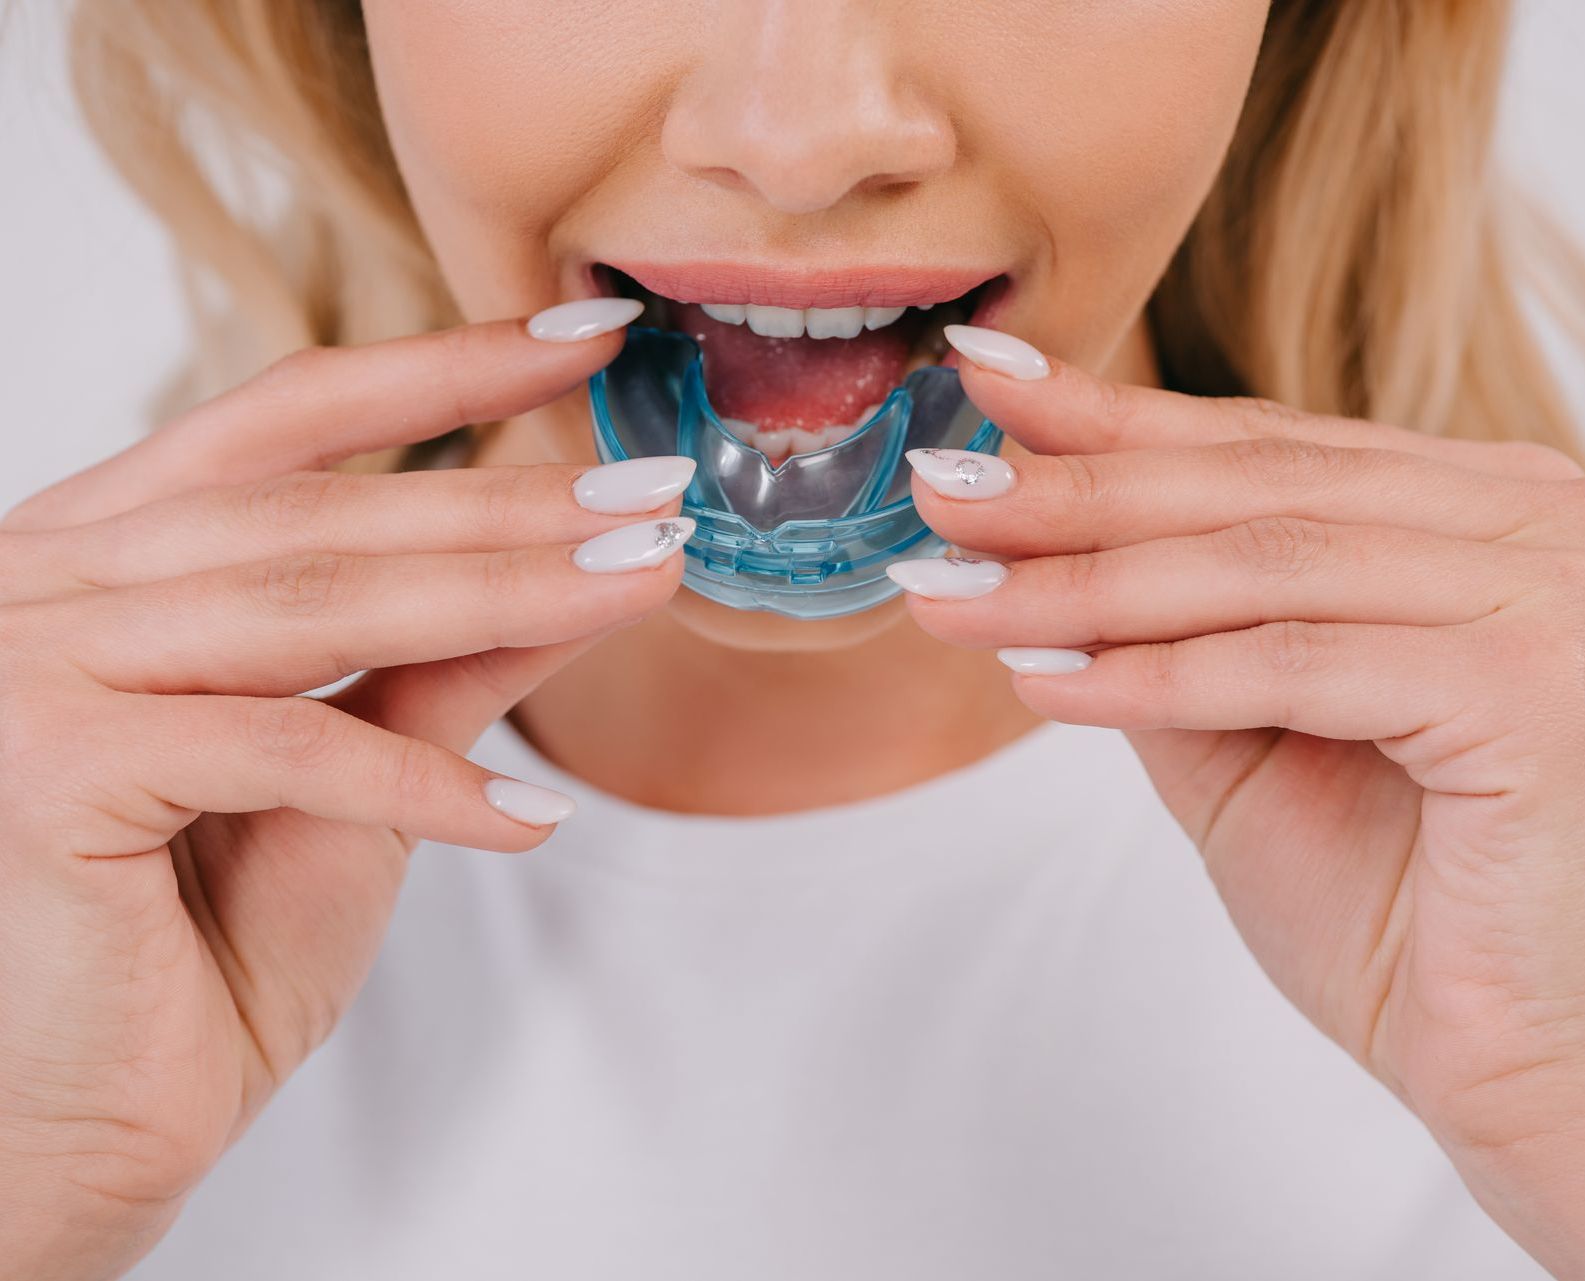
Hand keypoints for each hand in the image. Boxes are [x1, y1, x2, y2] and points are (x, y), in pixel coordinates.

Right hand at [0, 313, 691, 1278]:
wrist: (71, 1127)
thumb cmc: (194, 949)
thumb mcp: (348, 778)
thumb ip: (439, 664)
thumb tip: (580, 570)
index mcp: (105, 557)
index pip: (290, 422)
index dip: (440, 371)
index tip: (582, 341)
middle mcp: (46, 584)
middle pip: (319, 512)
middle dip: (507, 499)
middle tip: (656, 487)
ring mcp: (31, 666)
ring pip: (312, 604)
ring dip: (502, 593)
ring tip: (640, 580)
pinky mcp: (50, 767)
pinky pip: (285, 745)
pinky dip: (419, 787)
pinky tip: (532, 819)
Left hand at [896, 332, 1584, 1277]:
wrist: (1525, 1069)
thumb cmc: (1403, 914)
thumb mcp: (1251, 746)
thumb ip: (1174, 639)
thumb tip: (1042, 555)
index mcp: (1475, 519)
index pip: (1262, 448)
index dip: (1114, 416)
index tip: (984, 386)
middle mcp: (1530, 529)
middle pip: (1251, 486)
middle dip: (1071, 488)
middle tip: (937, 492)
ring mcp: (1549, 596)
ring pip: (1258, 563)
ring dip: (1080, 582)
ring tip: (951, 590)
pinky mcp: (1532, 687)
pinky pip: (1291, 662)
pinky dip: (1154, 673)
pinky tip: (1042, 679)